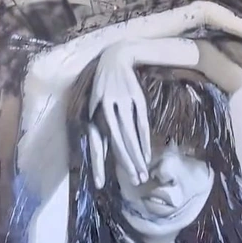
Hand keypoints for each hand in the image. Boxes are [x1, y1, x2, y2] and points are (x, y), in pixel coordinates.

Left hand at [88, 43, 150, 188]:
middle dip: (126, 163)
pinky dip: (144, 140)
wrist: (115, 59)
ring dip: (137, 155)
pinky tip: (146, 153)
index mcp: (94, 113)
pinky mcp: (136, 100)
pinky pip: (141, 124)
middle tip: (135, 181)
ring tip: (142, 171)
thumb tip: (99, 150)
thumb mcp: (94, 105)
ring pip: (130, 135)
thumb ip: (98, 127)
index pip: (97, 144)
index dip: (98, 164)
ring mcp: (124, 104)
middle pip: (118, 142)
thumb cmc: (103, 86)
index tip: (101, 183)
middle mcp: (108, 110)